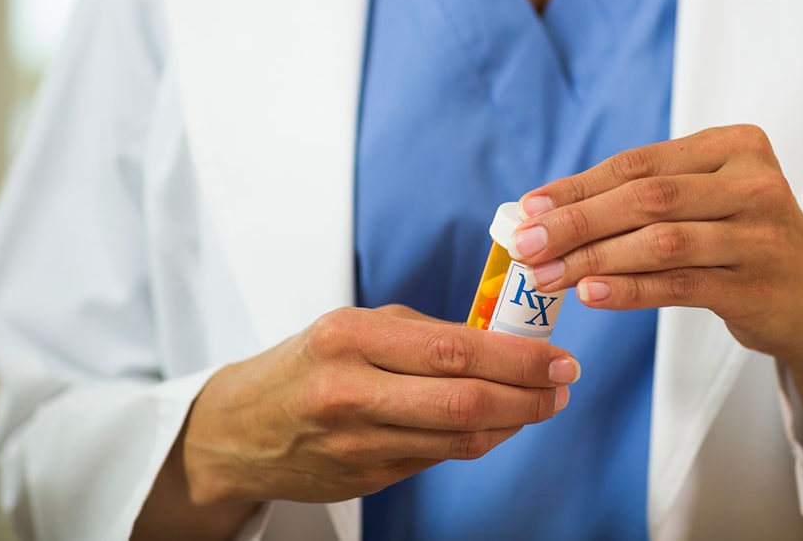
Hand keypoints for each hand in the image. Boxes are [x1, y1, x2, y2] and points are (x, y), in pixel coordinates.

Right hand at [182, 304, 578, 504]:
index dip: (518, 358)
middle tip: (563, 385)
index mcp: (349, 337)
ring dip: (514, 422)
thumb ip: (425, 331)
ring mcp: (357, 443)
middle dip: (529, 395)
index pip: (454, 349)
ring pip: (460, 439)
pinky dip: (479, 440)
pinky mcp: (364, 478)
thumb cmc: (308, 364)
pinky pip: (440, 459)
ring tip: (541, 403)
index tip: (559, 357)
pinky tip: (498, 422)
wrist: (239, 429)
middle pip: (465, 401)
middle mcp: (350, 391)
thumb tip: (503, 337)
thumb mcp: (356, 325)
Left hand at [512, 125, 802, 389]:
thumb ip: (645, 197)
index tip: (529, 208)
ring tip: (547, 276)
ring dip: (594, 260)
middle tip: (526, 245)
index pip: (640, 163)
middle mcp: (754, 182)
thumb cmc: (744, 240)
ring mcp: (761, 235)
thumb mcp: (709, 200)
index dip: (578, 186)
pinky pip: (680, 285)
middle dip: (577, 222)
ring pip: (661, 242)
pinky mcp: (757, 285)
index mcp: (736, 145)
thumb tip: (547, 212)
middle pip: (647, 198)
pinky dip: (629, 289)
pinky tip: (590, 294)